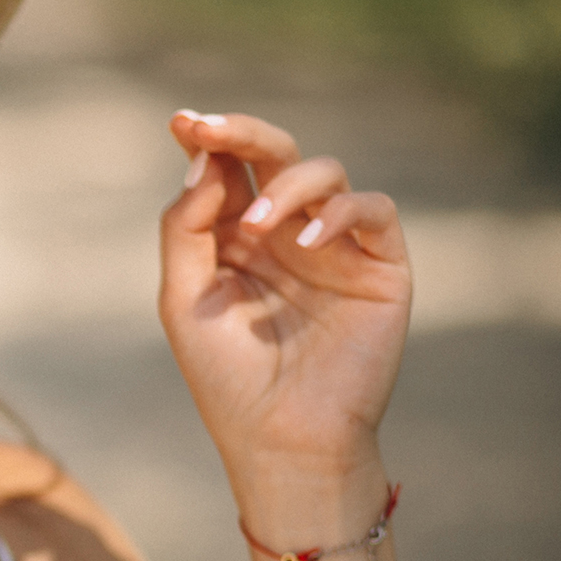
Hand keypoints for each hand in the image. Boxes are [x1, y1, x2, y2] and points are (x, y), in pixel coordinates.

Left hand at [159, 111, 410, 499]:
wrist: (283, 439)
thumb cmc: (228, 377)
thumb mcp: (185, 297)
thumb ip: (186, 228)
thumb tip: (202, 161)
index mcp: (237, 240)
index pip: (228, 173)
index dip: (208, 140)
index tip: (181, 122)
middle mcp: (287, 235)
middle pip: (274, 157)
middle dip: (243, 134)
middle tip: (209, 127)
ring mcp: (334, 248)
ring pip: (324, 174)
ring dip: (286, 186)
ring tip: (258, 226)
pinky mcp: (380, 267)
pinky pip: (373, 211)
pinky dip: (339, 213)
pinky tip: (304, 242)